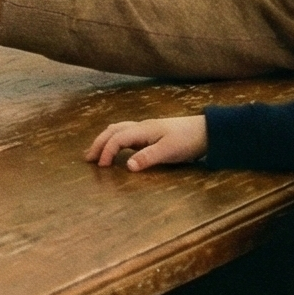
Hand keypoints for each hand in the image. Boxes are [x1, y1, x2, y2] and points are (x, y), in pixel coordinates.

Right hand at [85, 114, 209, 169]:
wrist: (205, 132)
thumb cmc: (187, 140)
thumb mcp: (169, 151)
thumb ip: (148, 157)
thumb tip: (127, 166)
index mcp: (143, 129)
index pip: (117, 138)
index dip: (106, 151)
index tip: (101, 167)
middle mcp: (141, 127)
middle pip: (113, 131)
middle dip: (99, 143)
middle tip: (87, 158)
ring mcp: (146, 130)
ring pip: (118, 130)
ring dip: (105, 140)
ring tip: (96, 153)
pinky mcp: (151, 134)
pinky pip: (126, 134)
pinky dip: (115, 140)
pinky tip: (117, 150)